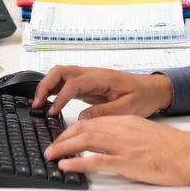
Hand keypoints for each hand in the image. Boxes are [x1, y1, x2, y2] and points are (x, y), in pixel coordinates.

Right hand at [31, 66, 172, 118]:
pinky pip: (66, 82)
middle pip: (61, 71)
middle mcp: (92, 74)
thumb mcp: (128, 108)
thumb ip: (105, 113)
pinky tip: (49, 102)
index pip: (73, 83)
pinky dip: (54, 90)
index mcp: (102, 78)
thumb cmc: (142, 96)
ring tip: (38, 104)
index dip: (61, 97)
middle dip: (45, 85)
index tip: (52, 112)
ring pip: (61, 74)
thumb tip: (83, 118)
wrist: (152, 89)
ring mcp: (89, 78)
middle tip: (37, 104)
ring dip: (47, 86)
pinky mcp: (88, 85)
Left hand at [43, 115, 189, 185]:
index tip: (62, 137)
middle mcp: (122, 129)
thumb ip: (127, 135)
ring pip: (86, 140)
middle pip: (84, 128)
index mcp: (126, 121)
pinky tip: (66, 165)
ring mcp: (124, 145)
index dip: (73, 129)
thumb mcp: (146, 133)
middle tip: (50, 146)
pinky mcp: (128, 162)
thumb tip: (110, 144)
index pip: (92, 121)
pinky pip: (97, 160)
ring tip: (51, 155)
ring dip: (64, 147)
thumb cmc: (173, 148)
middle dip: (63, 137)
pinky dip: (78, 162)